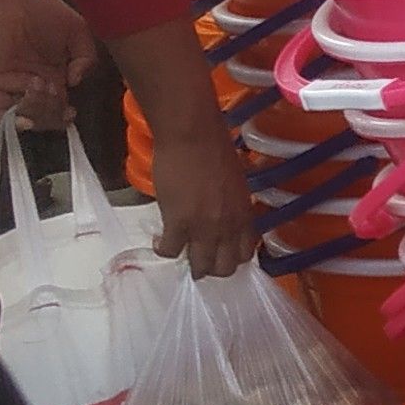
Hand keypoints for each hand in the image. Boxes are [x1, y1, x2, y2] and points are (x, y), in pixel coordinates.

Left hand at [0, 0, 99, 125]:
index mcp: (56, 77)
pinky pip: (1, 112)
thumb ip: (87, 57)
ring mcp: (13, 86)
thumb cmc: (43, 10)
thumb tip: (75, 82)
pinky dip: (13, 117)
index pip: (60, 110)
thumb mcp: (78, 30)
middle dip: (52, 114)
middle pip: (45, 118)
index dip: (65, 117)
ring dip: (38, 111)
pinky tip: (26, 102)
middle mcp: (35, 86)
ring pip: (26, 118)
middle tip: (55, 90)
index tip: (71, 110)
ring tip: (41, 85)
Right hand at [149, 114, 260, 280]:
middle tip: (197, 258)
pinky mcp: (177, 223)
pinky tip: (158, 240)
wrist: (193, 136)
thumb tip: (225, 218)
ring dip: (188, 263)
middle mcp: (228, 226)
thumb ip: (233, 206)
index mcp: (244, 214)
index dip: (231, 259)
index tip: (220, 254)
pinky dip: (162, 249)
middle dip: (211, 268)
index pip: (245, 253)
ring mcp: (204, 228)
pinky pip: (170, 251)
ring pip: (200, 266)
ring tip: (178, 251)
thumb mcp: (236, 183)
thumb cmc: (215, 150)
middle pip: (224, 268)